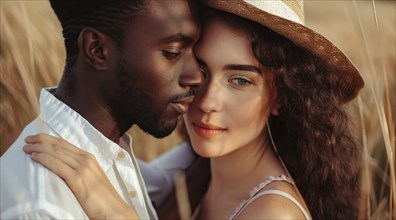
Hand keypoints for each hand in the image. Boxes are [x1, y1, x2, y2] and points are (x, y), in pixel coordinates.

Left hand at [23, 133, 139, 218]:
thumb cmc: (102, 198)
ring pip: (56, 152)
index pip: (65, 143)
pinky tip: (35, 158)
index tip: (36, 138)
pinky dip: (44, 159)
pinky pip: (57, 165)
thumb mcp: (91, 178)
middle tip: (27, 140)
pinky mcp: (78, 179)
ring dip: (39, 148)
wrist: (113, 210)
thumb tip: (62, 168)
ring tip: (27, 149)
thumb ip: (79, 171)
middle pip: (59, 145)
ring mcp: (83, 168)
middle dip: (41, 140)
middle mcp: (86, 159)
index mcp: (89, 158)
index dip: (49, 139)